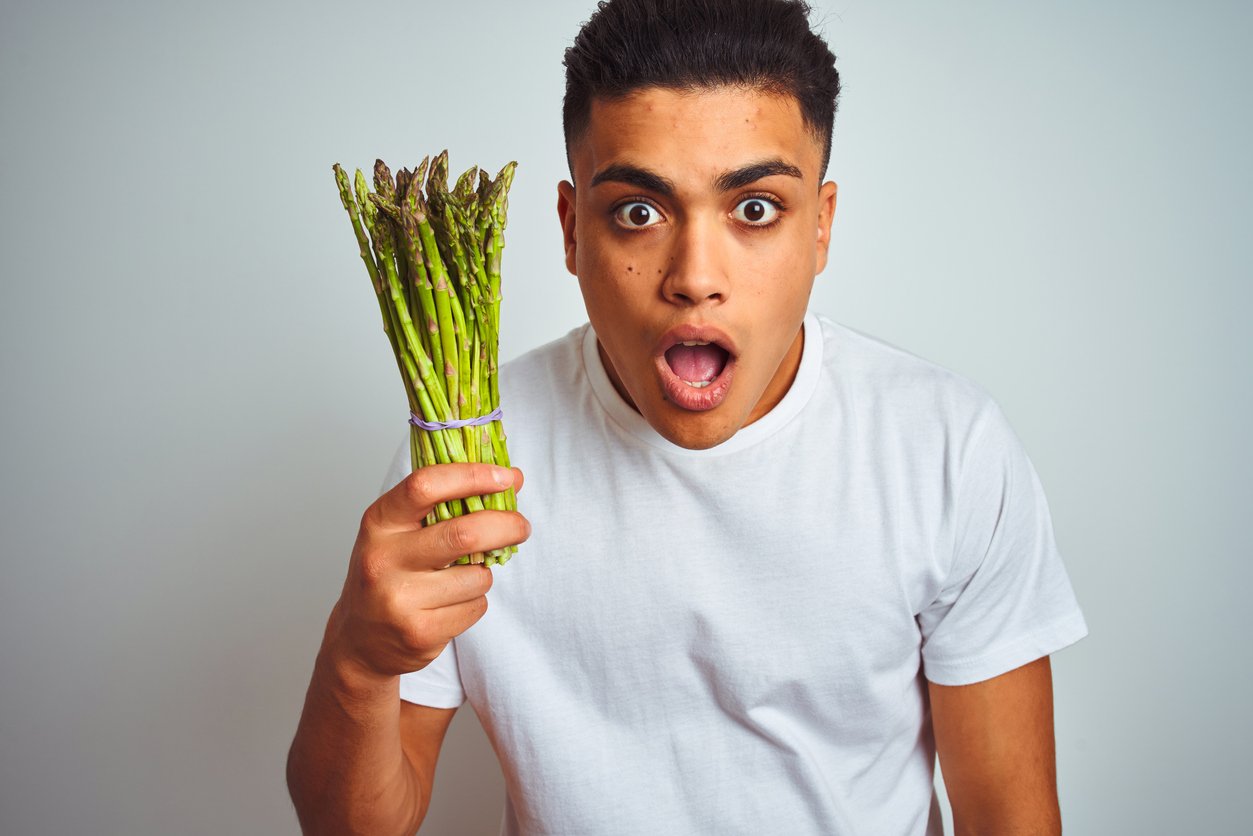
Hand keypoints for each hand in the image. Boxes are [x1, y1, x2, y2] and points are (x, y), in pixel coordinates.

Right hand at [324, 463, 528, 685]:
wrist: (361, 641)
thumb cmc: (390, 575)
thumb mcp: (400, 531)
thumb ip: (446, 504)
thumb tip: (511, 479)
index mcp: (379, 522)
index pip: (426, 485)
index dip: (472, 476)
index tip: (507, 477)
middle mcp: (383, 558)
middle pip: (463, 533)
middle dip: (506, 526)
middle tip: (521, 526)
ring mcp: (399, 599)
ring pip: (477, 576)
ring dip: (484, 575)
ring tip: (462, 579)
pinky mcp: (419, 632)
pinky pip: (476, 607)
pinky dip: (475, 602)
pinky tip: (451, 604)